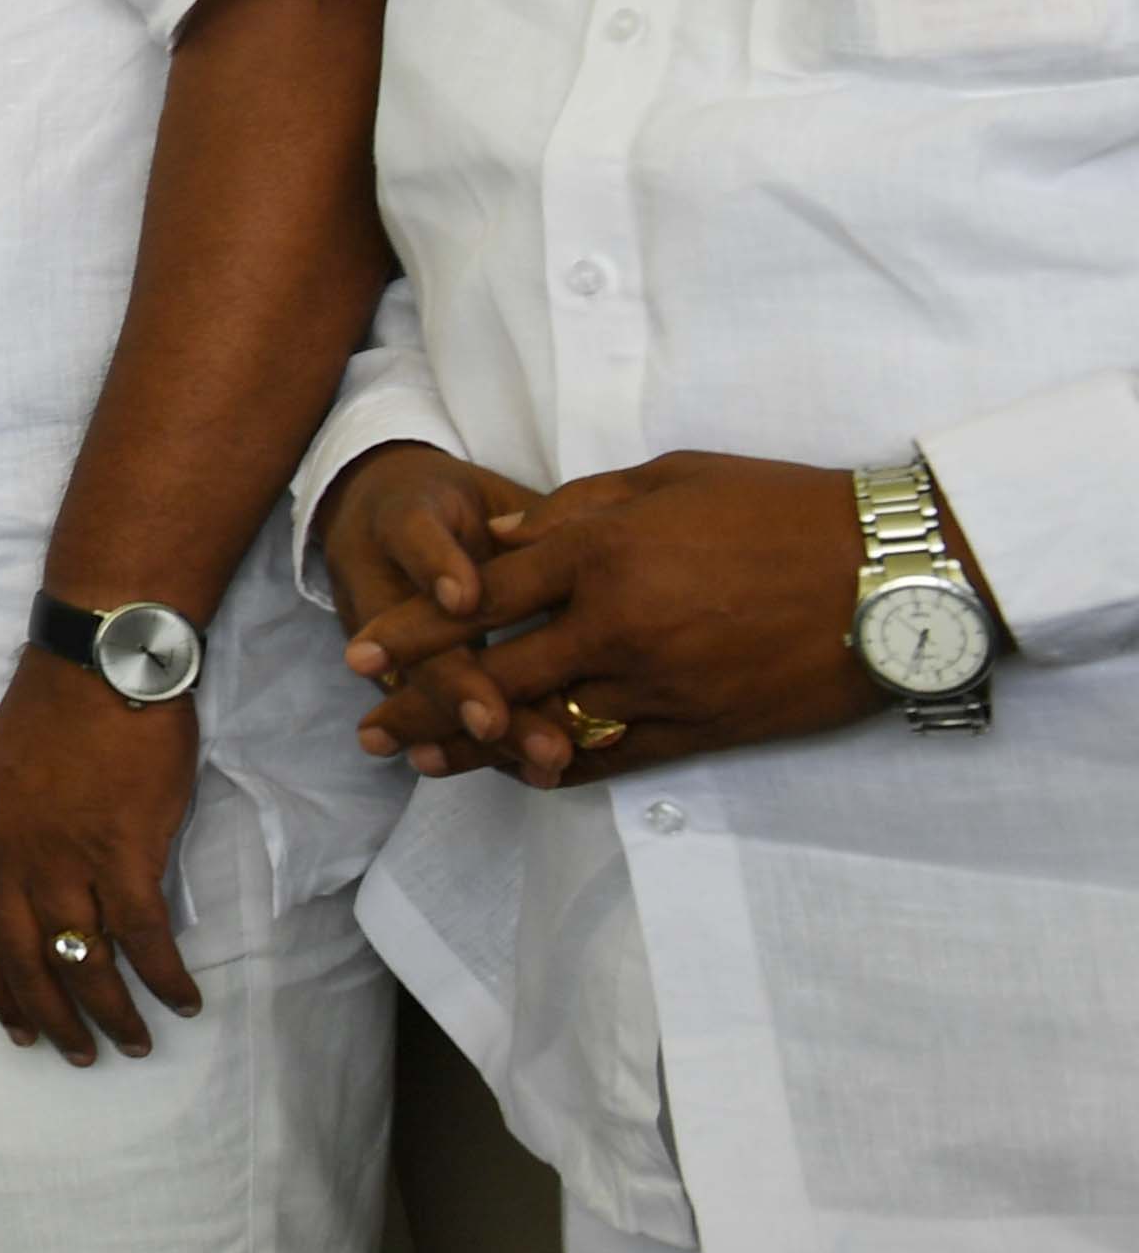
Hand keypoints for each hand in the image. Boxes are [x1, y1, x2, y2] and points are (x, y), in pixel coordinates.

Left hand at [0, 648, 206, 1065]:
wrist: (99, 664)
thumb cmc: (55, 713)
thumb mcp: (0, 780)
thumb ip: (5, 838)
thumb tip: (24, 887)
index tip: (17, 1028)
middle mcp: (13, 860)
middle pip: (25, 962)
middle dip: (52, 1019)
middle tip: (80, 1055)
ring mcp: (66, 859)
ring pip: (84, 961)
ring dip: (112, 1012)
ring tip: (136, 1044)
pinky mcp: (124, 852)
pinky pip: (142, 936)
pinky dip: (164, 976)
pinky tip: (184, 1000)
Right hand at [327, 441, 543, 777]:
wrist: (371, 514)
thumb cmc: (451, 506)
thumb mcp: (486, 495)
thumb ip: (537, 522)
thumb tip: (608, 537)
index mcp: (402, 520)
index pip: (412, 540)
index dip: (436, 567)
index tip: (465, 598)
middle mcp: (378, 583)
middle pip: (413, 640)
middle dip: (459, 684)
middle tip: (499, 720)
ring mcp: (377, 637)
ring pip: (423, 689)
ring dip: (479, 729)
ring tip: (544, 760)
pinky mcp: (393, 673)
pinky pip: (435, 713)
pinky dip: (487, 748)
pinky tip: (538, 775)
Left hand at [355, 451, 883, 786]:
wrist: (893, 572)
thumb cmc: (782, 507)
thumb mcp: (671, 477)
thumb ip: (579, 508)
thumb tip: (505, 534)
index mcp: (601, 550)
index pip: (478, 597)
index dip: (412, 628)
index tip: (360, 650)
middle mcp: (616, 623)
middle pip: (492, 672)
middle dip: (419, 700)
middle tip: (366, 725)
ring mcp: (659, 683)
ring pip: (543, 723)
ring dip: (476, 745)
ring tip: (420, 761)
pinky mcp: (703, 728)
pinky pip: (613, 757)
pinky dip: (560, 766)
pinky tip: (520, 775)